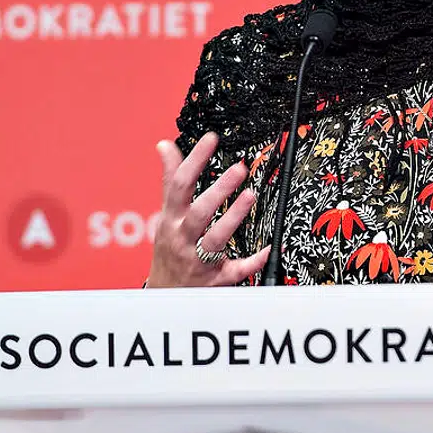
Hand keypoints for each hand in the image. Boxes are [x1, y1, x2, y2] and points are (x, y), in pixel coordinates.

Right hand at [147, 131, 269, 287]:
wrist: (165, 294)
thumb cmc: (169, 248)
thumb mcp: (166, 213)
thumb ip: (170, 179)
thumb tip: (165, 146)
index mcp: (172, 219)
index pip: (180, 185)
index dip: (194, 160)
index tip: (212, 138)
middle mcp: (183, 238)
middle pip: (199, 212)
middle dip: (219, 190)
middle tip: (239, 168)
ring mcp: (198, 260)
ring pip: (215, 239)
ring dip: (233, 217)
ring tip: (250, 195)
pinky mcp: (215, 279)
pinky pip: (235, 271)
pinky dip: (252, 261)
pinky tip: (267, 249)